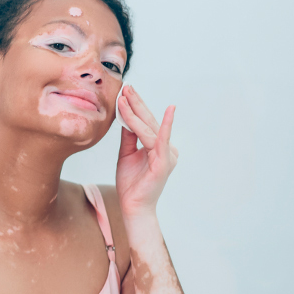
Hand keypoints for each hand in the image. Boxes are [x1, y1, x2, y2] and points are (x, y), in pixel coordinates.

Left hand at [115, 85, 178, 217]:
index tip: (125, 92)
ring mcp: (166, 155)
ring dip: (137, 112)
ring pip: (149, 129)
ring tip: (126, 97)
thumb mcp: (126, 154)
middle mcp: (165, 149)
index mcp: (157, 147)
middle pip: (149, 121)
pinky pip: (161, 141)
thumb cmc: (131, 183)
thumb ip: (128, 137)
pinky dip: (164, 126)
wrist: (133, 206)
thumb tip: (125, 118)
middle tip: (127, 87)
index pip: (145, 123)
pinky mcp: (164, 163)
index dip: (135, 107)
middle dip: (137, 103)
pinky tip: (168, 112)